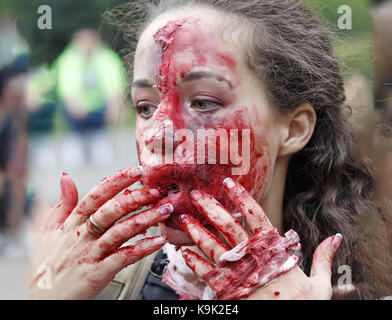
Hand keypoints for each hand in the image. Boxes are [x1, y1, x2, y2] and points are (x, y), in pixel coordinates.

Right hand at [28, 167, 171, 299]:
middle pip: (110, 211)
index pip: (95, 195)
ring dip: (145, 219)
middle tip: (155, 190)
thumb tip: (66, 177)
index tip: (135, 171)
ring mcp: (90, 254)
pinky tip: (158, 241)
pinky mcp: (97, 273)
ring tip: (165, 210)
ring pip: (120, 232)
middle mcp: (81, 236)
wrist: (41, 301)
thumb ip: (62, 204)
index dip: (116, 181)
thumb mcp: (47, 230)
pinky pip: (123, 258)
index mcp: (71, 223)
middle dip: (135, 198)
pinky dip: (142, 249)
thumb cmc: (46, 264)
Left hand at [178, 178, 342, 299]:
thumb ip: (324, 258)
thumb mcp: (320, 284)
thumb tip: (336, 238)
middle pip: (228, 226)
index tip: (228, 183)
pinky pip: (207, 274)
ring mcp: (239, 274)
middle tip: (196, 193)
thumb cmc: (304, 307)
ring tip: (184, 217)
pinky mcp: (228, 292)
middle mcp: (254, 258)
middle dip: (211, 207)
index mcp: (275, 251)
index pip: (256, 216)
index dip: (241, 198)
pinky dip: (194, 262)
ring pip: (213, 246)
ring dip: (196, 231)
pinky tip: (183, 252)